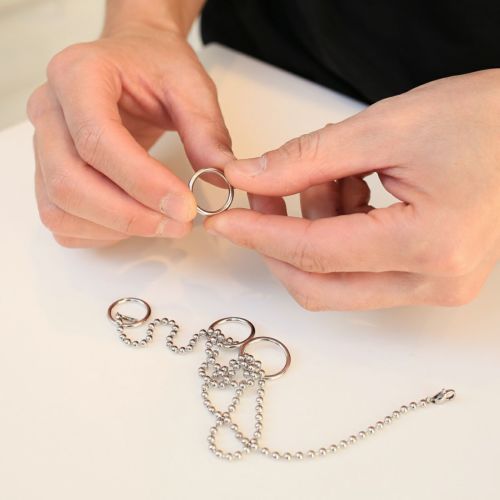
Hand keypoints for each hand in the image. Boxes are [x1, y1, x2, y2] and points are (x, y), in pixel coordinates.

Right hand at [27, 23, 232, 247]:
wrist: (131, 58)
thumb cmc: (154, 65)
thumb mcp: (191, 86)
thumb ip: (207, 132)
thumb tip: (221, 182)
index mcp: (78, 75)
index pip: (97, 139)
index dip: (142, 182)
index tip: (184, 206)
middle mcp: (48, 110)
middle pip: (69, 181)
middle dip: (129, 215)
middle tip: (179, 223)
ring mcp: (41, 145)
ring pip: (59, 208)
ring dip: (115, 228)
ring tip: (162, 223)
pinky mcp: (46, 173)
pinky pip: (61, 220)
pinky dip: (98, 233)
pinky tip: (135, 222)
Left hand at [206, 70, 499, 309]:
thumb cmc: (480, 118)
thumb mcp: (383, 127)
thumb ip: (305, 157)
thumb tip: (248, 177)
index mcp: (429, 243)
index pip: (315, 253)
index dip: (260, 235)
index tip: (224, 219)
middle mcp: (435, 280)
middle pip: (321, 286)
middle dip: (280, 243)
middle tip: (265, 194)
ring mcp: (436, 286)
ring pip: (337, 281)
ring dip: (313, 232)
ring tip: (330, 176)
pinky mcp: (432, 279)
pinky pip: (360, 272)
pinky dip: (338, 236)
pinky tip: (351, 192)